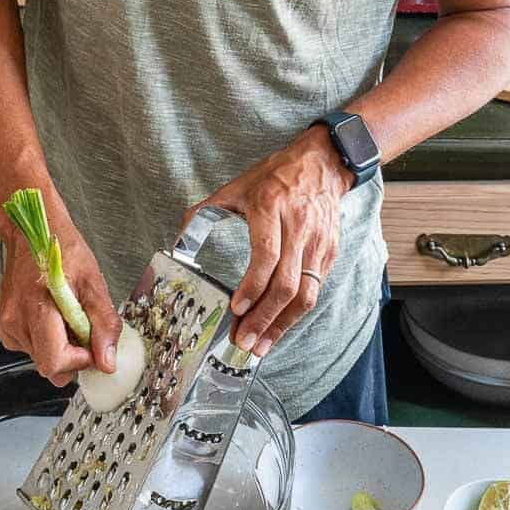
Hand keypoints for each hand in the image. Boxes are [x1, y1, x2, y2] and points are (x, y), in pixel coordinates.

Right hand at [0, 189, 121, 386]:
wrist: (34, 234)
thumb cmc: (62, 250)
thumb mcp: (93, 283)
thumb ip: (103, 324)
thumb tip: (106, 362)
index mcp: (37, 309)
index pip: (54, 362)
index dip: (79, 361)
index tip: (92, 346)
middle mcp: (16, 322)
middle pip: (49, 367)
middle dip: (73, 358)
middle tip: (84, 331)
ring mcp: (8, 326)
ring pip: (41, 360)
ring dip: (61, 349)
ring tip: (68, 318)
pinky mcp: (7, 328)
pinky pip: (32, 350)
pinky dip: (48, 342)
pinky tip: (54, 320)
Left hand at [180, 125, 353, 359]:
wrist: (322, 164)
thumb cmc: (275, 176)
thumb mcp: (237, 186)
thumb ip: (206, 211)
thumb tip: (180, 238)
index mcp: (270, 207)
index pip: (266, 255)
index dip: (253, 286)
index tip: (236, 309)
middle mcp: (298, 227)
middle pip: (286, 284)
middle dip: (265, 318)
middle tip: (245, 342)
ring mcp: (318, 243)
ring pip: (305, 294)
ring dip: (282, 325)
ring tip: (262, 346)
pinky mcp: (329, 253)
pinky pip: (314, 290)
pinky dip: (295, 313)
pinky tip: (278, 327)